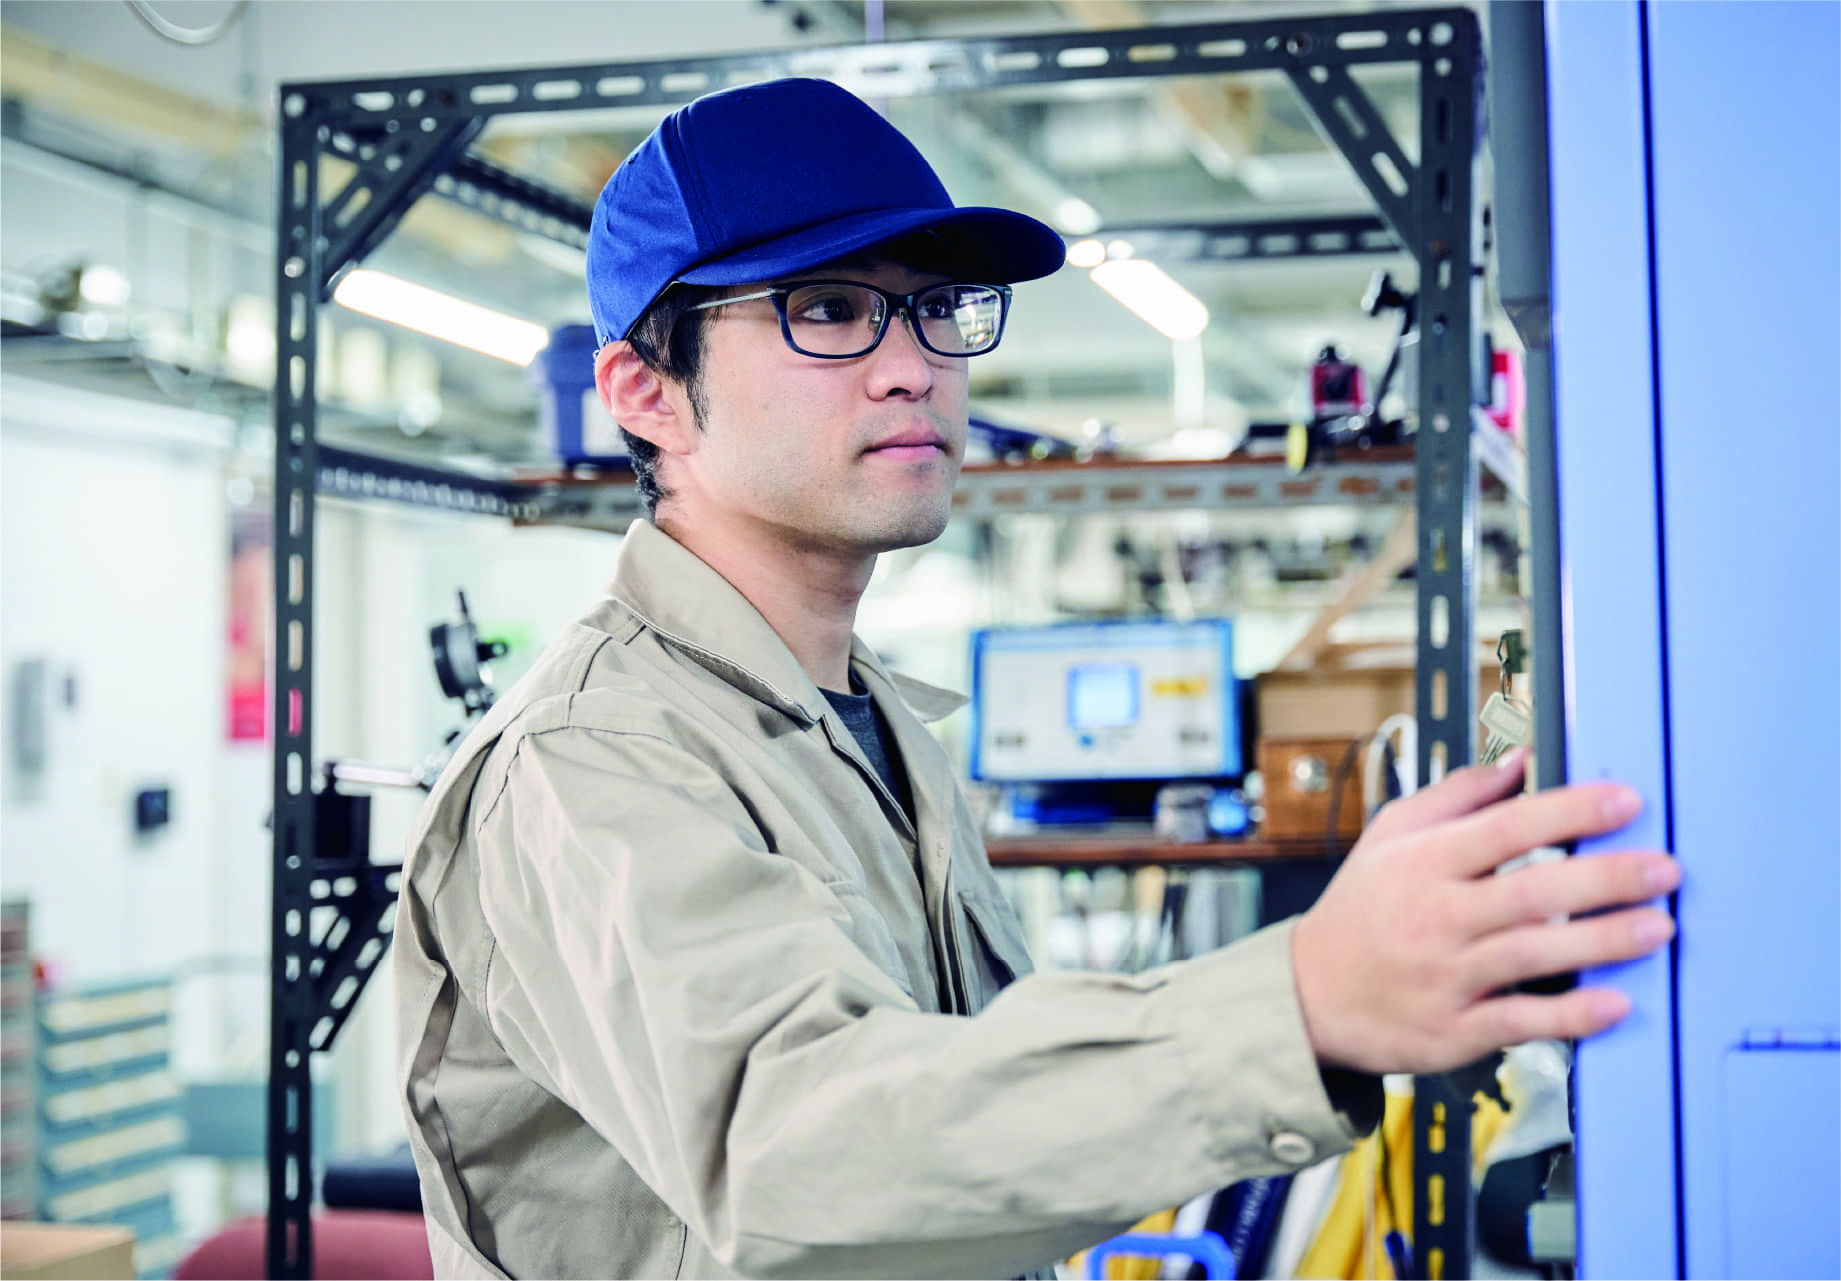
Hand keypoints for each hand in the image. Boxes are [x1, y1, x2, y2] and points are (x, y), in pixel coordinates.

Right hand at [1291, 748, 1679, 1074]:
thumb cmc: (1360, 912)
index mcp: (1423, 863)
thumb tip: (1520, 761)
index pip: (1506, 827)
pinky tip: (1614, 1004)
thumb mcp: (1390, 837)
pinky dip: (1570, 1016)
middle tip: (1664, 868)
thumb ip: (1457, 797)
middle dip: (1605, 877)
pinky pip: (1522, 1020)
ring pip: (1535, 954)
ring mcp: (1447, 976)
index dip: (1569, 812)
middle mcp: (1437, 916)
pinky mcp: (1456, 1028)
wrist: (1309, 996)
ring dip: (1603, 940)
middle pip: (1532, 891)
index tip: (1624, 800)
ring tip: (1658, 926)